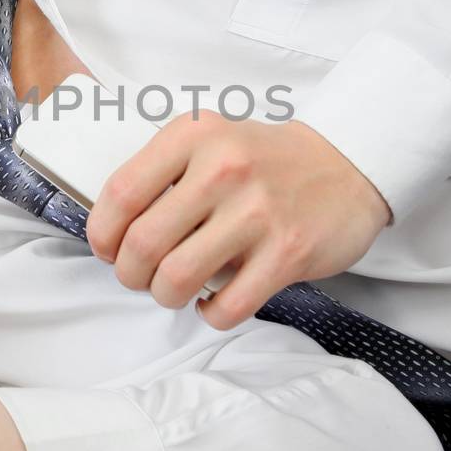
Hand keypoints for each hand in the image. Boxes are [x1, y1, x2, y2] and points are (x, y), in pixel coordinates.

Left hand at [85, 115, 390, 330]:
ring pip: (177, 279)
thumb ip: (163, 173)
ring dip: (165, 296)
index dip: (103, 233)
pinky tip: (214, 301)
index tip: (108, 249)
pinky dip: (210, 314)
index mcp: (194, 136)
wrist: (347, 164)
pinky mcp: (288, 252)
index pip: (122, 193)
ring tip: (174, 290)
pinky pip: (228, 306)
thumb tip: (114, 231)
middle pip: (144, 243)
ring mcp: (258, 212)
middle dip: (130, 273)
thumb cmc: (263, 160)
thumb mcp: (210, 141)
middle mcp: (223, 168)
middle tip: (140, 276)